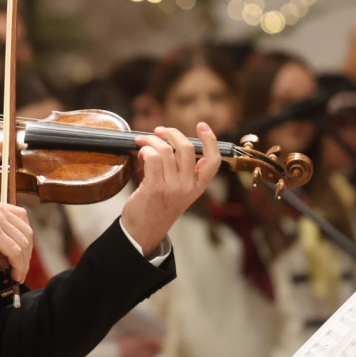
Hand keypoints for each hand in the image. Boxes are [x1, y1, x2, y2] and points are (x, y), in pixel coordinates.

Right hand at [0, 199, 32, 282]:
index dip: (26, 240)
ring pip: (23, 243)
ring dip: (24, 262)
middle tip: (23, 268)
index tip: (23, 254)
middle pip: (26, 232)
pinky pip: (14, 251)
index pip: (22, 221)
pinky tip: (15, 274)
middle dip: (27, 253)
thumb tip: (7, 260)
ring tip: (19, 274)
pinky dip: (18, 265)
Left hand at [121, 122, 220, 254]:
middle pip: (186, 148)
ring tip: (143, 141)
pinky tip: (141, 152)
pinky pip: (152, 158)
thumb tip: (175, 142)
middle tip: (159, 131)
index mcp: (198, 186)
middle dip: (171, 133)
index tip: (202, 125)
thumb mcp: (180, 191)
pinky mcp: (154, 189)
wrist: (144, 231)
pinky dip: (145, 149)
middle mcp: (188, 186)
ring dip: (151, 140)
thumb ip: (184, 171)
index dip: (210, 140)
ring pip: (165, 150)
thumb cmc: (159, 206)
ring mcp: (172, 188)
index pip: (213, 161)